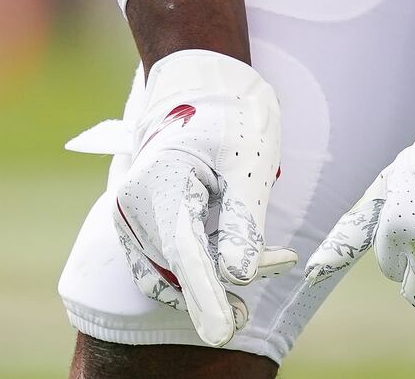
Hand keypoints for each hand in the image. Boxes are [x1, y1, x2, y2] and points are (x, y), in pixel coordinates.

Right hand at [65, 50, 298, 343]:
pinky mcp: (138, 225)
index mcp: (161, 183)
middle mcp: (133, 207)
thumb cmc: (231, 113)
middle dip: (232, 275)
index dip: (207, 298)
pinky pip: (166, 265)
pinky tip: (233, 257)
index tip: (224, 335)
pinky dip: (200, 270)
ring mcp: (130, 218)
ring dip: (217, 277)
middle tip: (283, 259)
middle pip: (184, 268)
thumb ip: (244, 222)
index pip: (186, 255)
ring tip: (268, 256)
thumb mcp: (251, 162)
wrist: (199, 79)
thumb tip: (239, 277)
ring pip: (175, 273)